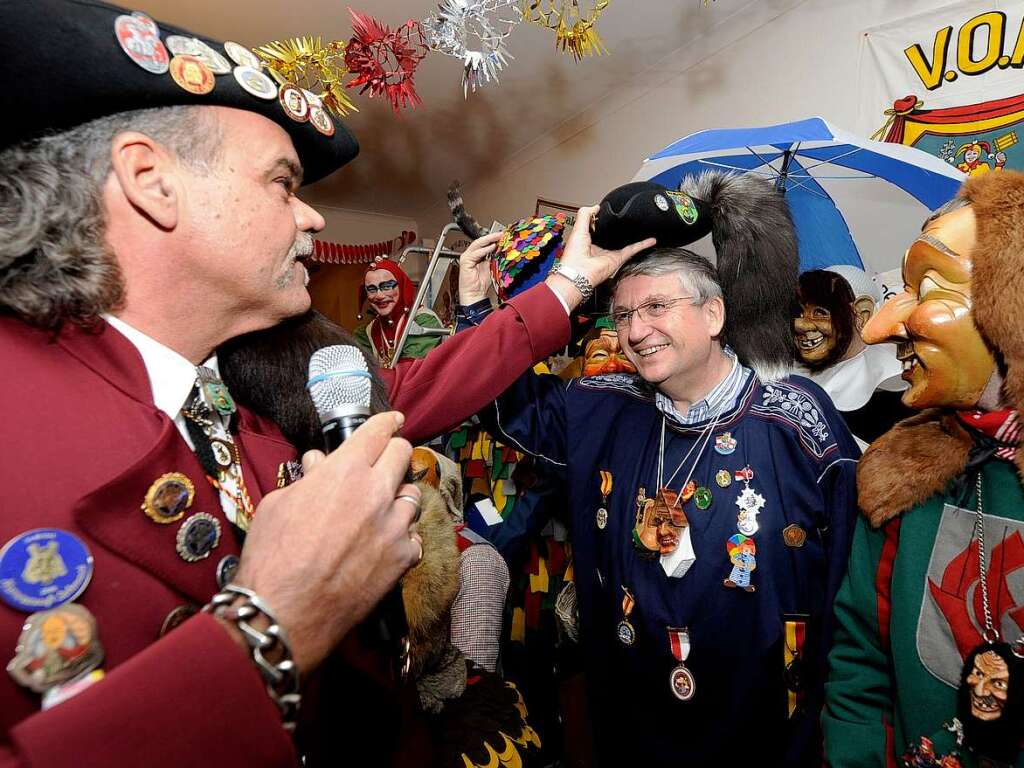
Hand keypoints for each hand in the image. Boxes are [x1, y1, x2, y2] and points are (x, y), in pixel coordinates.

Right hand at [230, 412, 420, 674]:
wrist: (285, 611)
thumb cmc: (272, 558)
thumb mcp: (278, 504)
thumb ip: (308, 479)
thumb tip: (320, 464)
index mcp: (344, 471)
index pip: (378, 432)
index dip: (387, 422)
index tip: (393, 420)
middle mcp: (376, 491)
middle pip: (404, 454)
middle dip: (394, 453)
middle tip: (384, 461)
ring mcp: (394, 525)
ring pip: (413, 494)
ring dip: (398, 495)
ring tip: (381, 506)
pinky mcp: (403, 557)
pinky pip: (414, 535)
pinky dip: (402, 535)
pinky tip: (385, 542)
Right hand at [458, 231, 502, 304]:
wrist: (475, 295)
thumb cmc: (482, 284)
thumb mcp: (492, 267)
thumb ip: (495, 258)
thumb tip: (503, 249)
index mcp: (477, 255)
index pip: (485, 243)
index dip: (494, 238)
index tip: (504, 235)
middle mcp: (471, 255)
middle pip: (481, 241)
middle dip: (492, 236)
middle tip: (502, 233)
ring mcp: (467, 257)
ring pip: (478, 244)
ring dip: (488, 240)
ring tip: (497, 237)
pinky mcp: (465, 262)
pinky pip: (475, 253)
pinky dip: (484, 250)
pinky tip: (491, 247)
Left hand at [546, 206, 655, 310]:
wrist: (578, 274)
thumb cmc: (574, 255)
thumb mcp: (578, 228)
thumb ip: (585, 214)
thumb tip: (596, 206)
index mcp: (587, 240)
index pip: (597, 227)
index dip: (602, 218)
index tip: (609, 210)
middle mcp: (598, 247)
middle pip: (611, 234)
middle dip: (619, 226)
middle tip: (628, 216)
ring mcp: (609, 253)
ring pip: (624, 242)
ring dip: (634, 235)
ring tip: (642, 226)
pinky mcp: (618, 259)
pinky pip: (633, 249)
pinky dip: (643, 245)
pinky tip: (651, 240)